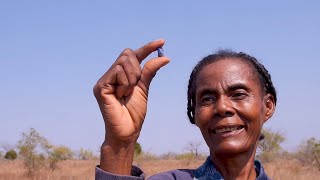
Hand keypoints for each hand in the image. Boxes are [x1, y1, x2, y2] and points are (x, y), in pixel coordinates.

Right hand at [93, 39, 168, 173]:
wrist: (127, 131)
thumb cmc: (134, 112)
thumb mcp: (144, 88)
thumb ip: (149, 71)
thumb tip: (164, 56)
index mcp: (121, 75)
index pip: (134, 55)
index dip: (147, 48)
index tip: (162, 41)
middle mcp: (111, 74)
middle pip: (127, 54)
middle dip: (137, 69)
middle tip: (135, 86)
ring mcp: (104, 80)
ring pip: (123, 62)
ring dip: (132, 79)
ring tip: (127, 94)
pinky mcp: (100, 86)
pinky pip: (117, 72)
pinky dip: (125, 84)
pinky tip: (120, 96)